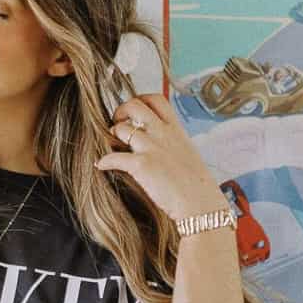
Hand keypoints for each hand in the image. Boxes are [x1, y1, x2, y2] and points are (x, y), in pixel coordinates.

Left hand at [95, 93, 227, 220]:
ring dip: (111, 135)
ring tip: (111, 145)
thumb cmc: (196, 184)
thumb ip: (172, 144)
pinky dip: (104, 160)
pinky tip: (102, 165)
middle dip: (120, 111)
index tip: (133, 111)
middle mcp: (163, 134)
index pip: (156, 99)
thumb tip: (160, 145)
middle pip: (134, 106)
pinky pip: (114, 157)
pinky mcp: (142, 165)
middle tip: (117, 124)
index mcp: (175, 130)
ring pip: (121, 129)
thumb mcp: (188, 154)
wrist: (200, 202)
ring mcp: (152, 148)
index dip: (140, 100)